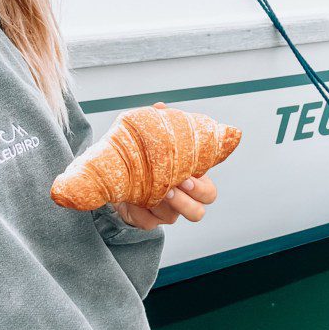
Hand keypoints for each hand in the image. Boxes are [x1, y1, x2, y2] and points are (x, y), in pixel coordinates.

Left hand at [114, 102, 218, 230]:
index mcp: (191, 182)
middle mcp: (181, 200)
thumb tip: (161, 106)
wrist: (120, 175)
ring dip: (164, 206)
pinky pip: (148, 223)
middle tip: (174, 186)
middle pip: (198, 211)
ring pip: (173, 219)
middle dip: (187, 201)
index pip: (209, 193)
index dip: (202, 189)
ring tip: (154, 191)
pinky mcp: (146, 220)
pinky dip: (141, 212)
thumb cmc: (146, 156)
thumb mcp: (153, 140)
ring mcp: (164, 213)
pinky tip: (133, 199)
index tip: (188, 176)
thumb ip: (161, 124)